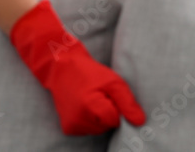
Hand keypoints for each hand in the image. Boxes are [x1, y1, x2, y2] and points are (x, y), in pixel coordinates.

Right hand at [10, 0, 145, 134]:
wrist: (60, 67)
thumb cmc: (88, 72)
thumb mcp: (112, 81)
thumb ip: (128, 102)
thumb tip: (139, 122)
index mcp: (90, 106)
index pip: (115, 120)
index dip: (114, 106)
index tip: (104, 94)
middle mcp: (79, 118)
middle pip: (107, 126)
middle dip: (107, 113)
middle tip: (96, 95)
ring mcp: (72, 124)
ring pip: (98, 129)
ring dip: (98, 117)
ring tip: (88, 99)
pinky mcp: (68, 128)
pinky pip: (87, 131)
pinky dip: (88, 121)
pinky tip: (82, 107)